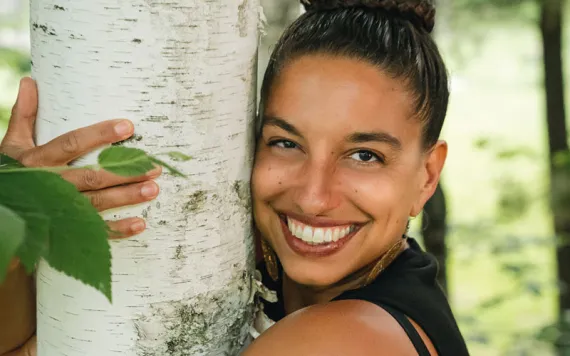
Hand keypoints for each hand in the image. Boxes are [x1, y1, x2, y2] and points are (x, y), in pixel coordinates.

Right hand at [0, 78, 160, 237]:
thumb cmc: (11, 174)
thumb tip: (30, 79)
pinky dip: (118, 230)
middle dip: (124, 171)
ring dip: (126, 197)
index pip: (72, 143)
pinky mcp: (64, 229)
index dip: (99, 134)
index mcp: (37, 161)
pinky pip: (94, 231)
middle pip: (92, 176)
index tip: (127, 126)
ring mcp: (58, 210)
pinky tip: (141, 224)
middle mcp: (50, 185)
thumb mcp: (12, 144)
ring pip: (97, 203)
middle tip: (153, 165)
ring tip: (153, 188)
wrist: (2, 215)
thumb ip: (24, 114)